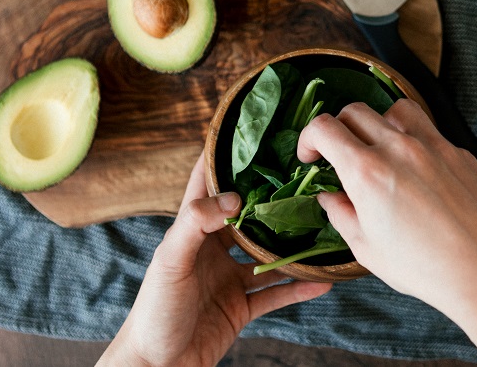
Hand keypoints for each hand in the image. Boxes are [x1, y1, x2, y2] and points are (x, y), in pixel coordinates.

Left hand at [97, 156, 330, 366]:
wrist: (156, 366)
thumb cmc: (153, 311)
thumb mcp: (170, 261)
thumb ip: (196, 225)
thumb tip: (234, 198)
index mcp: (191, 231)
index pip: (207, 184)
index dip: (225, 158)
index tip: (252, 134)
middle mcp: (212, 250)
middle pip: (248, 217)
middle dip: (272, 199)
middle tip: (303, 177)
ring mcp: (229, 279)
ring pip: (268, 255)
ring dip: (292, 245)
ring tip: (322, 227)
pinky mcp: (240, 308)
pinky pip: (275, 294)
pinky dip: (298, 287)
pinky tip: (322, 280)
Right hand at [298, 99, 476, 366]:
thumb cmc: (423, 267)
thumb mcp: (366, 248)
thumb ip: (340, 213)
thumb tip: (329, 196)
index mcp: (367, 171)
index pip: (324, 127)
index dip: (308, 137)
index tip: (310, 155)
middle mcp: (399, 148)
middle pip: (355, 111)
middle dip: (338, 128)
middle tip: (340, 154)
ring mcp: (433, 145)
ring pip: (395, 109)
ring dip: (379, 123)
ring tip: (380, 150)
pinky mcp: (459, 152)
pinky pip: (429, 131)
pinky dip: (414, 141)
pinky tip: (417, 171)